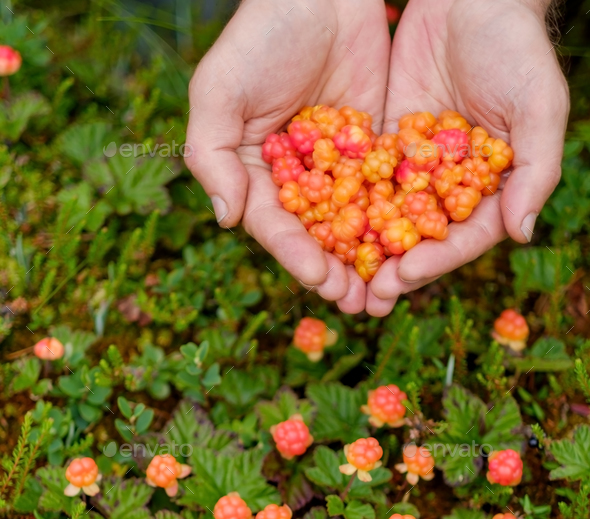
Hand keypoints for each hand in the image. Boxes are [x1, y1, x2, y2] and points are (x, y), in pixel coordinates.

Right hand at [185, 0, 389, 313]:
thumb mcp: (221, 90)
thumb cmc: (262, 33)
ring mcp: (336, 170)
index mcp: (254, 174)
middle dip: (334, 272)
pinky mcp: (374, 153)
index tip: (318, 278)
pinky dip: (396, 223)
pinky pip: (386, 193)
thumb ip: (211, 154)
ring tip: (382, 293)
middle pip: (315, 236)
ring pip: (352, 225)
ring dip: (365, 262)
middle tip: (355, 302)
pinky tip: (412, 249)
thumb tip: (226, 219)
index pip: (274, 224)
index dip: (295, 254)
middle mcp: (295, 181)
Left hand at [365, 0, 568, 316]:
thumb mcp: (539, 104)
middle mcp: (450, 187)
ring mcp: (415, 170)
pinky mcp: (385, 147)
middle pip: (422, 240)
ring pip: (388, 220)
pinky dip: (344, 208)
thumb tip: (522, 233)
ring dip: (366, 254)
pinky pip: (363, 182)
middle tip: (365, 298)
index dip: (435, 260)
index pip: (464, 237)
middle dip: (394, 271)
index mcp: (491, 189)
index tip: (404, 276)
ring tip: (338, 281)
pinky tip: (320, 230)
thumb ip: (535, 169)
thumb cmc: (515, 47)